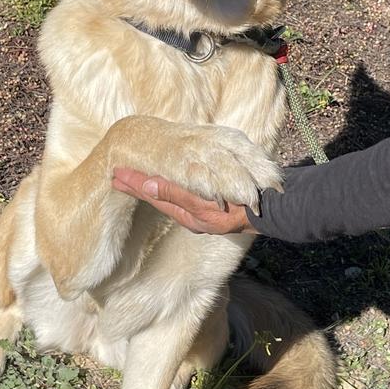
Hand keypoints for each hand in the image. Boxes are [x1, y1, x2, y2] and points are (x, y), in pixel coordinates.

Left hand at [112, 168, 257, 234]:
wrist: (274, 210)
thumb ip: (176, 193)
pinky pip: (188, 191)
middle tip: (117, 175)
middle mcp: (194, 212)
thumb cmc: (239, 208)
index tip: (115, 174)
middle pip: (160, 195)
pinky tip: (173, 180)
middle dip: (139, 185)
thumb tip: (147, 185)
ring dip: (155, 184)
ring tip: (136, 177)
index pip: (155, 196)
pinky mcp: (216, 199)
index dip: (135, 184)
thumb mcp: (203, 204)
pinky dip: (175, 185)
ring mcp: (205, 209)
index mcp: (188, 214)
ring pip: (173, 194)